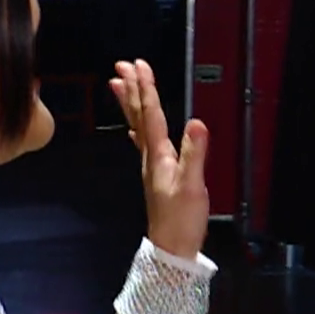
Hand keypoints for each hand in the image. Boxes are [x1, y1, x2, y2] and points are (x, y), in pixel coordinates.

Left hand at [110, 59, 207, 260]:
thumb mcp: (192, 186)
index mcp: (159, 155)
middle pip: (138, 116)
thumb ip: (193, 154)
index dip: (146, 88)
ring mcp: (151, 165)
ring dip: (130, 104)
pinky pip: (143, 142)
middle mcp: (151, 156)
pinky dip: (138, 128)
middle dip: (132, 89)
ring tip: (118, 85)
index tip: (139, 65)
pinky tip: (134, 128)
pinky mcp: (155, 175)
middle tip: (122, 66)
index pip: (151, 114)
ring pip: (137, 126)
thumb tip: (196, 123)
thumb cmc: (181, 220)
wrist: (172, 248)